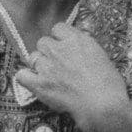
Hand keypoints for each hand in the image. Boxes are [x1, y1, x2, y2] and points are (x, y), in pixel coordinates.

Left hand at [13, 24, 130, 131]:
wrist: (102, 104)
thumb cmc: (109, 83)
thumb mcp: (101, 55)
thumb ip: (86, 47)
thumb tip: (78, 44)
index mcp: (75, 40)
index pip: (58, 28)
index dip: (60, 38)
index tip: (64, 46)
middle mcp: (58, 49)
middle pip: (43, 42)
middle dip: (48, 51)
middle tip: (57, 63)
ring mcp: (47, 66)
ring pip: (32, 57)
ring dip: (39, 64)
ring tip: (48, 75)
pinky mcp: (40, 84)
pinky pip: (22, 75)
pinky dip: (26, 78)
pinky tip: (33, 82)